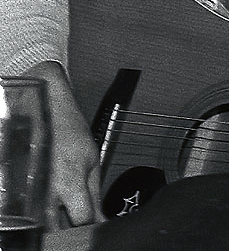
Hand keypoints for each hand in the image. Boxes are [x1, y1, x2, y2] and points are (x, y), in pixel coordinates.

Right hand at [25, 61, 103, 226]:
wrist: (43, 110)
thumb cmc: (68, 131)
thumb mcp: (92, 160)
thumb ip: (94, 194)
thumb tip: (101, 220)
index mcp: (69, 184)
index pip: (81, 222)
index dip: (90, 225)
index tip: (93, 222)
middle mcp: (45, 194)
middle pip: (56, 231)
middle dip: (68, 229)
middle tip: (74, 218)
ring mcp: (27, 194)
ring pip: (40, 225)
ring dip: (52, 223)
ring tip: (60, 210)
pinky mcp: (15, 192)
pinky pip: (26, 213)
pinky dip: (36, 214)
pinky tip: (45, 205)